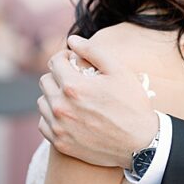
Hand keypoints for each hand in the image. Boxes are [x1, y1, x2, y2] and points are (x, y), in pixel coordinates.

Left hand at [38, 35, 156, 167]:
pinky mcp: (60, 143)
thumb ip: (93, 51)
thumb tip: (72, 40)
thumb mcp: (119, 71)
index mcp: (73, 87)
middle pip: (45, 81)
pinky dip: (51, 117)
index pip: (54, 62)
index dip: (65, 58)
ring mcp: (59, 127)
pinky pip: (43, 123)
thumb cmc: (132, 105)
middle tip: (74, 79)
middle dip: (58, 76)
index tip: (74, 61)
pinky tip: (67, 115)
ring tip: (71, 97)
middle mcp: (61, 107)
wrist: (141, 144)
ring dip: (53, 96)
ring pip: (42, 102)